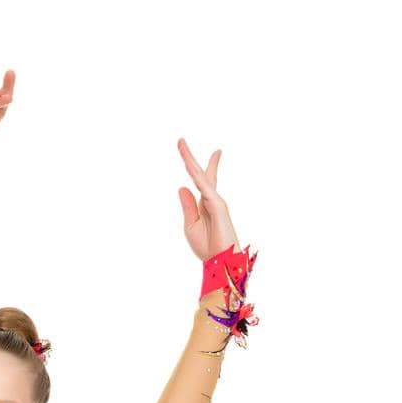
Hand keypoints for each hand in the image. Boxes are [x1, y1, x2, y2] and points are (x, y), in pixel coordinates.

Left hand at [176, 138, 239, 261]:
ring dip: (190, 162)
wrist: (221, 262)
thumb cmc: (207, 247)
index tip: (184, 150)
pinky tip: (190, 168)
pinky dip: (198, 177)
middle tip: (180, 140)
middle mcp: (211, 199)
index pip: (199, 181)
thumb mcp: (191, 226)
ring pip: (201, 177)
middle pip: (199, 174)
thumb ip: (187, 207)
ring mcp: (215, 201)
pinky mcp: (218, 206)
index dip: (192, 166)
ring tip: (180, 147)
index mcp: (204, 204)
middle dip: (189, 157)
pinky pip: (205, 188)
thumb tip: (182, 186)